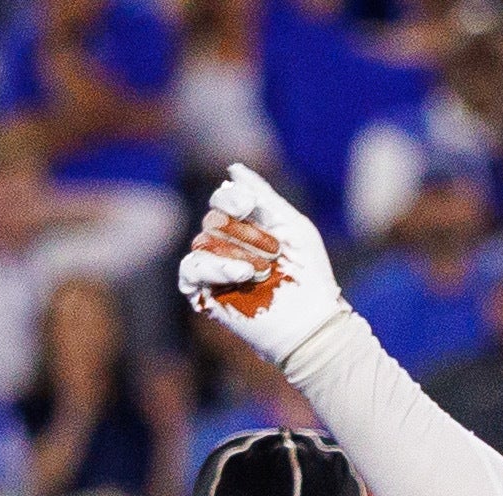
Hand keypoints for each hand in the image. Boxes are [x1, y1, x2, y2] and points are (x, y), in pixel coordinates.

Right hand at [179, 164, 345, 367]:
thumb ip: (264, 195)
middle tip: (274, 252)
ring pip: (202, 241)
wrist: (311, 321)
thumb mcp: (293, 226)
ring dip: (235, 252)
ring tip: (262, 271)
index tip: (250, 206)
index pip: (223, 199)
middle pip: (213, 219)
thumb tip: (233, 167)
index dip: (231, 198)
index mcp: (248, 227)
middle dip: (243, 232)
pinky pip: (191, 269)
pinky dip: (213, 268)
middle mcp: (228, 244)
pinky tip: (240, 274)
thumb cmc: (309, 275)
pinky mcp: (206, 293)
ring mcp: (215, 269)